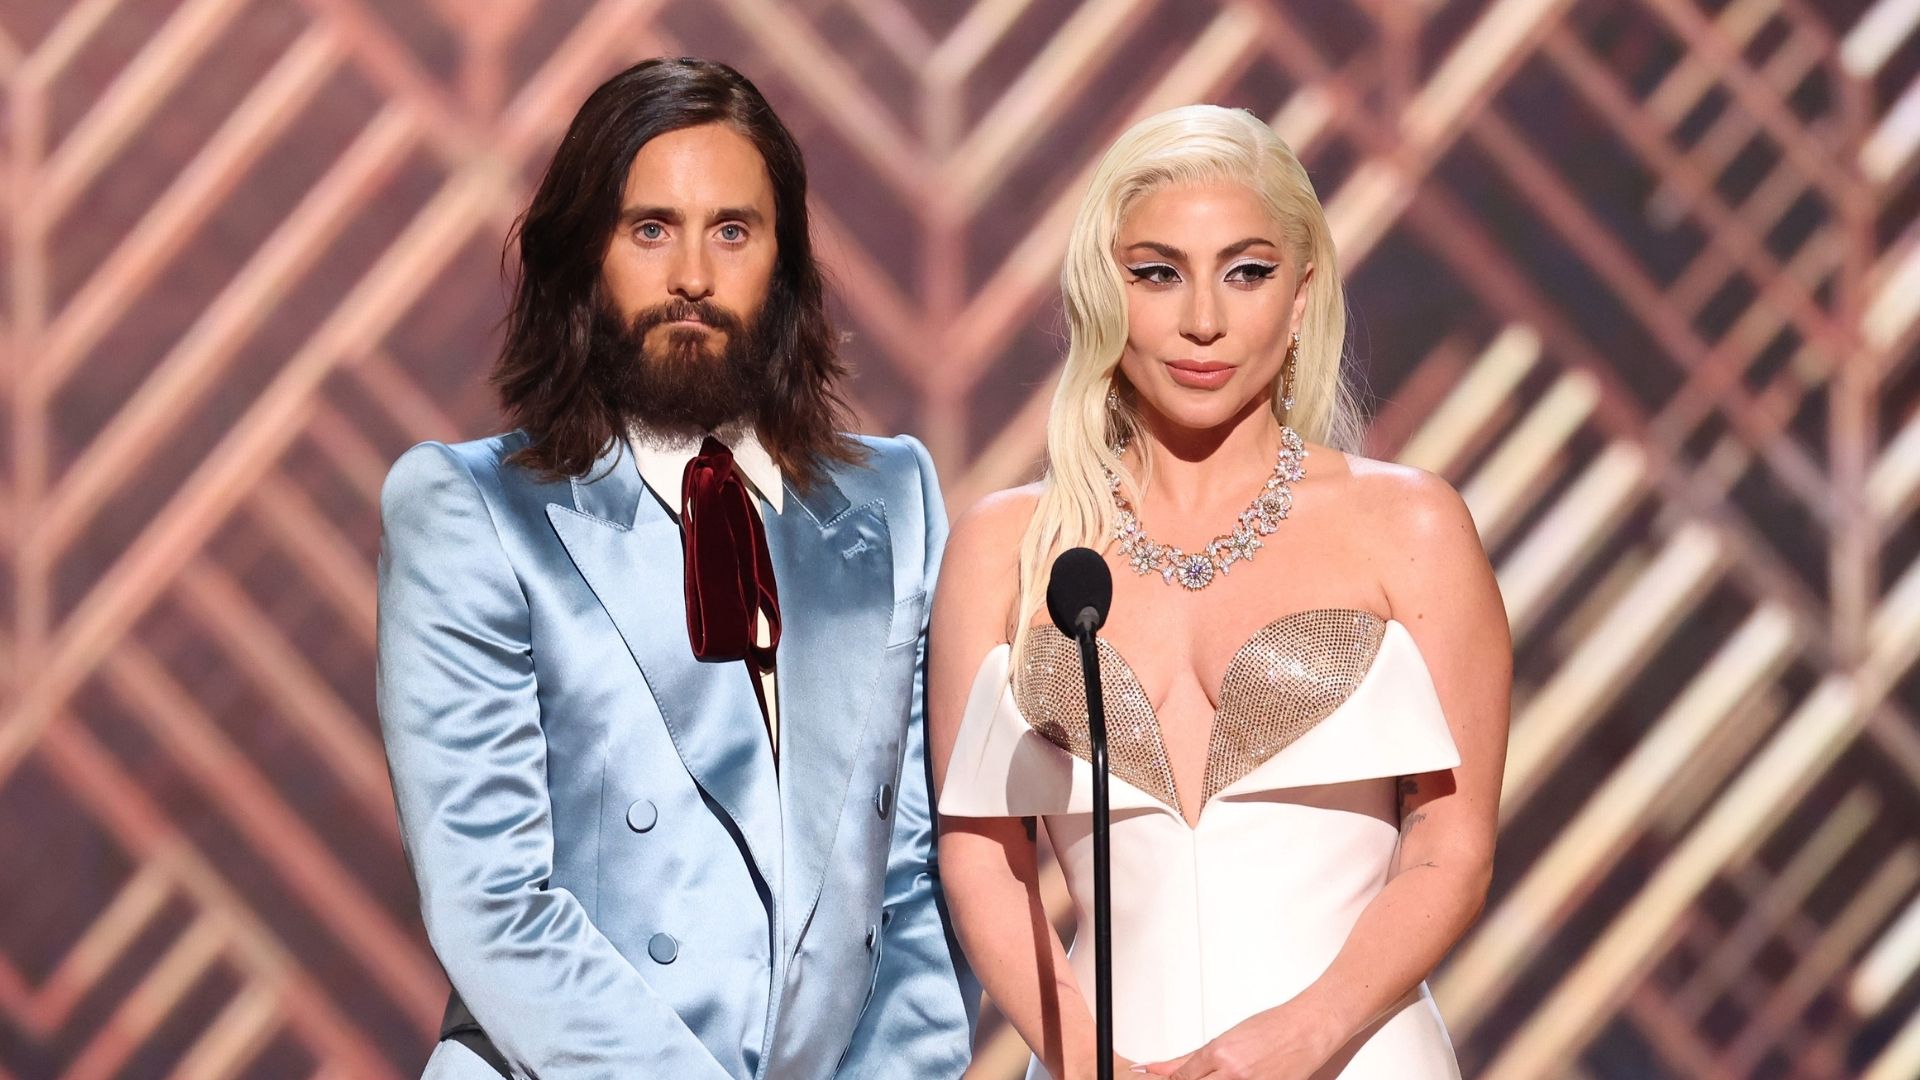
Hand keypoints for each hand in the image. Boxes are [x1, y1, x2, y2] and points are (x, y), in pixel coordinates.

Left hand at [1134, 1003, 1340, 1079]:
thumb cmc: (1271, 1028)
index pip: (1183, 1077)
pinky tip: (1239, 1078)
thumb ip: (1191, 1057)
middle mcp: (1232, 1073)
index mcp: (1219, 1053)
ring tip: (1223, 1074)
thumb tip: (1161, 1067)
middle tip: (1198, 1077)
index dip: (1174, 1079)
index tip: (1170, 1079)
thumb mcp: (1226, 1038)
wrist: (1306, 1030)